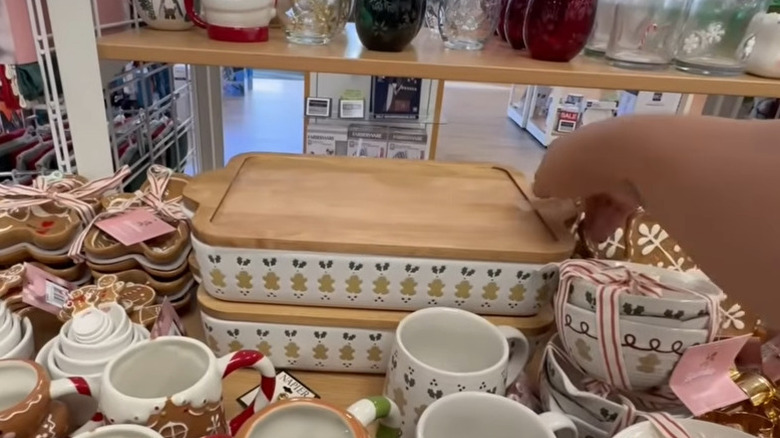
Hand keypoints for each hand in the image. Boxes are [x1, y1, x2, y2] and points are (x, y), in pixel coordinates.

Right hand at [532, 118, 642, 242]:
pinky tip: (609, 232)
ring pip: (606, 193)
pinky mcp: (644, 177)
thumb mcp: (548, 177)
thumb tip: (542, 189)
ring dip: (599, 217)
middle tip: (577, 227)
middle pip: (586, 181)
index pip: (561, 165)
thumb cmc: (578, 164)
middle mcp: (595, 149)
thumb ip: (543, 185)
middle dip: (581, 206)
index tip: (555, 206)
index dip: (557, 186)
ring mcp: (621, 162)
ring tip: (595, 238)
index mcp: (570, 145)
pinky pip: (626, 200)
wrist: (627, 156)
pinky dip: (617, 217)